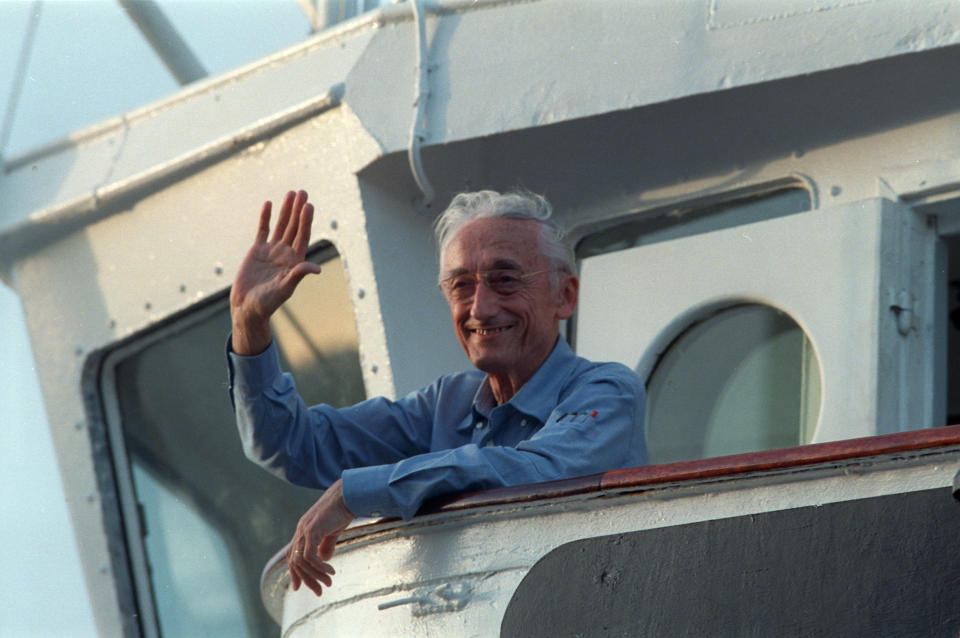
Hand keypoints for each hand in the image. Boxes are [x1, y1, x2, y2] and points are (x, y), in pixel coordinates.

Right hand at [230, 190, 321, 354]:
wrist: (247, 308)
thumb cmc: (267, 304)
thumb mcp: (284, 289)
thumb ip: (298, 276)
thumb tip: (317, 268)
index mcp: (295, 262)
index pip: (302, 236)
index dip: (306, 221)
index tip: (308, 205)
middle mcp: (285, 254)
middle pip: (294, 227)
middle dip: (298, 210)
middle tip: (303, 192)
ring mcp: (271, 251)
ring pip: (281, 226)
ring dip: (286, 210)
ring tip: (291, 193)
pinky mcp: (257, 251)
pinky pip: (263, 230)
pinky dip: (266, 218)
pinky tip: (269, 204)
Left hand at [287, 479, 355, 596]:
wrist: (349, 494)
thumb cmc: (343, 510)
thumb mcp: (333, 530)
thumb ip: (326, 544)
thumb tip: (324, 559)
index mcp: (303, 529)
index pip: (292, 554)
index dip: (295, 572)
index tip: (300, 588)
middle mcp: (300, 529)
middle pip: (294, 561)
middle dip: (306, 579)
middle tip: (319, 591)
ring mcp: (304, 529)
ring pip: (301, 561)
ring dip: (315, 575)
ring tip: (329, 582)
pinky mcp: (312, 530)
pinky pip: (309, 556)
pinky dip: (319, 566)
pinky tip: (330, 570)